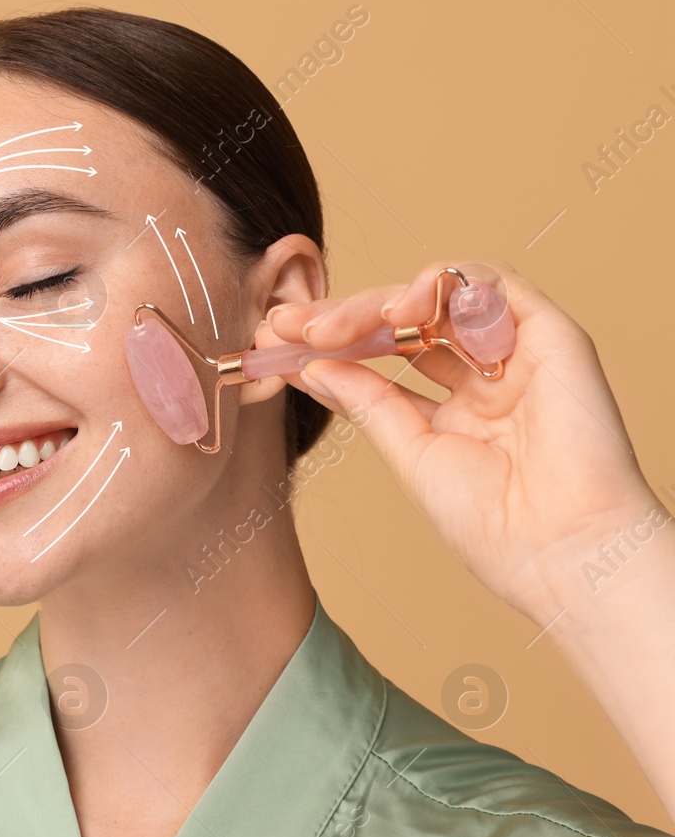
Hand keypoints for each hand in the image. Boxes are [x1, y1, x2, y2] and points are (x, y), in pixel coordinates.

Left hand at [265, 259, 669, 627]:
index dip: (333, 343)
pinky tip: (399, 313)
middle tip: (290, 327)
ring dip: (380, 300)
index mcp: (457, 405)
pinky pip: (494, 284)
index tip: (277, 342)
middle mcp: (488, 372)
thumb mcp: (410, 453)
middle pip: (408, 319)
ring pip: (443, 292)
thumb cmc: (496, 524)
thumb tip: (312, 366)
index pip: (387, 355)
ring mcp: (519, 351)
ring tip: (332, 328)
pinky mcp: (551, 335)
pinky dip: (443, 285)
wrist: (560, 553)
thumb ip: (367, 402)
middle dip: (343, 317)